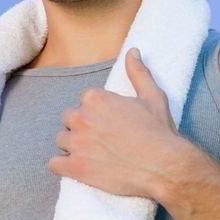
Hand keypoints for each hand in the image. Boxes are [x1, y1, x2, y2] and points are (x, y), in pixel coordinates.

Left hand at [49, 48, 189, 198]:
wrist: (164, 167)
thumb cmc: (159, 131)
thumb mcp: (152, 96)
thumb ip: (138, 72)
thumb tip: (132, 51)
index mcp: (95, 98)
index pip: (84, 100)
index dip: (96, 111)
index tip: (109, 122)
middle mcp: (81, 118)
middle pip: (68, 118)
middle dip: (81, 126)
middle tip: (100, 138)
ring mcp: (77, 144)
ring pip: (61, 140)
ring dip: (72, 146)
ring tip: (91, 154)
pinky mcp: (75, 168)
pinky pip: (54, 164)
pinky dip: (62, 166)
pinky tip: (77, 167)